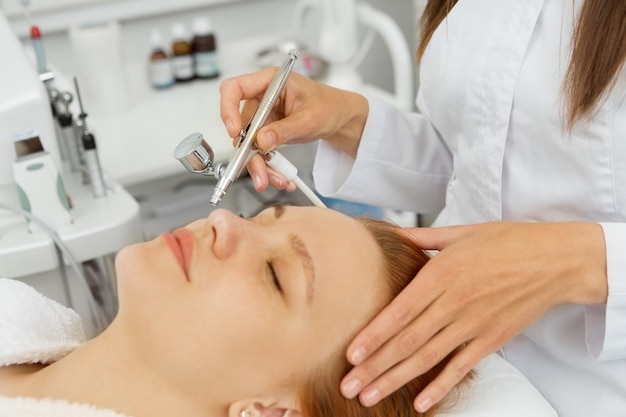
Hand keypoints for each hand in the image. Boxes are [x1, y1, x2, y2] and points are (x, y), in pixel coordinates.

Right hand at [219, 69, 367, 190]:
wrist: (339, 118)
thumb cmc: (329, 106)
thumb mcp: (309, 118)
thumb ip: (285, 129)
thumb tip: (262, 140)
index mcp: (270, 82)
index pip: (235, 88)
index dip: (228, 109)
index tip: (235, 131)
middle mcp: (262, 99)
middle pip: (242, 126)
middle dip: (249, 153)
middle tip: (259, 173)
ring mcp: (264, 117)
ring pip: (250, 145)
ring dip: (260, 165)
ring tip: (277, 179)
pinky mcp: (267, 133)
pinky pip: (260, 152)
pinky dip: (269, 167)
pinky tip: (282, 176)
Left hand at [340, 221, 607, 411]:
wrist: (556, 260)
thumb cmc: (509, 241)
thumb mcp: (462, 232)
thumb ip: (424, 237)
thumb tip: (395, 234)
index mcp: (442, 273)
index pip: (400, 311)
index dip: (374, 334)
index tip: (351, 354)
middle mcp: (454, 303)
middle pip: (407, 340)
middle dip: (374, 366)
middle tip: (348, 385)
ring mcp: (473, 325)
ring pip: (427, 358)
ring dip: (396, 379)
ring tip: (370, 396)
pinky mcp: (492, 340)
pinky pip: (461, 367)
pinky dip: (440, 386)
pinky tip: (420, 402)